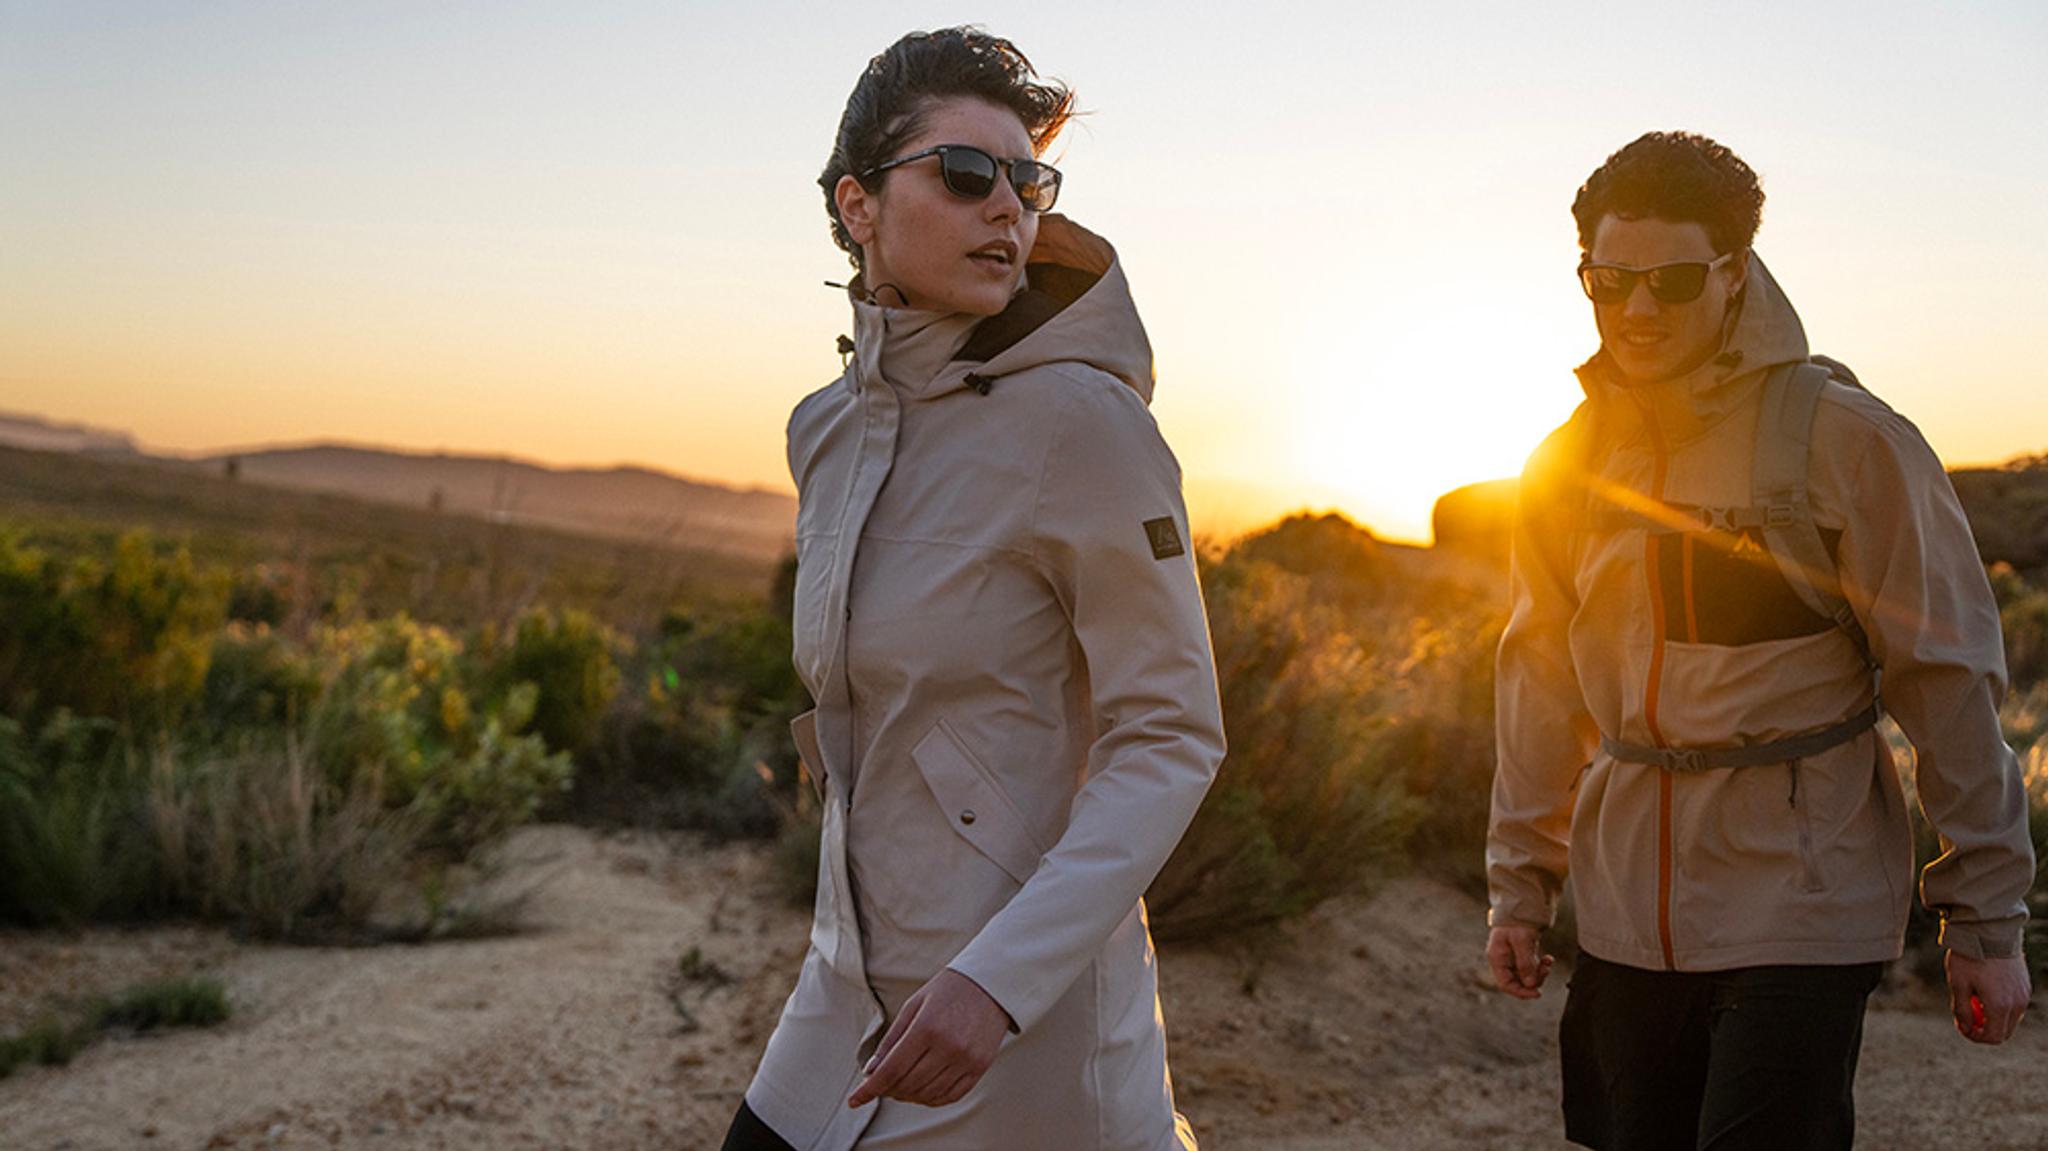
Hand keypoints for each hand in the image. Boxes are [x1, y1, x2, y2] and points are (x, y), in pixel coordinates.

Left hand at [848, 968, 1011, 1108]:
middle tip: (880, 1085)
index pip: (891, 1069)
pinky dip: (931, 1099)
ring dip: (908, 1096)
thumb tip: (870, 1071)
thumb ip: (891, 1040)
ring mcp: (966, 1059)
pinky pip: (951, 1095)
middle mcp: (948, 1046)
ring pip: (928, 1094)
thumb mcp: (913, 1006)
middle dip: (888, 1090)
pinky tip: (922, 1091)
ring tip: (900, 1087)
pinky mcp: (980, 1067)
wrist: (990, 985)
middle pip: (908, 1084)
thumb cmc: (947, 991)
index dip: (870, 1089)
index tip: (854, 1100)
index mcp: (926, 1027)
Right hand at [1487, 925, 1554, 999]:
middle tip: (1546, 971)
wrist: (1522, 905)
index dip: (1521, 992)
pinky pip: (1531, 968)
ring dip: (1539, 972)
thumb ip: (1525, 963)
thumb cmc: (1517, 922)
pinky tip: (1548, 958)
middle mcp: (1503, 961)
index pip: (1505, 984)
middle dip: (1534, 980)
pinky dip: (1540, 966)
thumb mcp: (1522, 941)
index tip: (1537, 993)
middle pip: (1517, 982)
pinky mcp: (1521, 955)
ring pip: (1526, 976)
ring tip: (1548, 962)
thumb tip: (1530, 984)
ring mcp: (1512, 958)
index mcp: (1497, 958)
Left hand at [1945, 950, 2030, 1044]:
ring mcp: (2024, 994)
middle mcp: (2017, 1003)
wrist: (1989, 931)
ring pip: (2010, 1020)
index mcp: (2000, 1005)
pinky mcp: (2025, 985)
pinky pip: (2015, 1005)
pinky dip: (2001, 1006)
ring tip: (1975, 1000)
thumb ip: (1962, 1010)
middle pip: (2004, 1032)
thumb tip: (1965, 1028)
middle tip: (1967, 1017)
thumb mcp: (1958, 984)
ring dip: (1993, 1018)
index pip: (1993, 1037)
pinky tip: (1986, 991)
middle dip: (1985, 1030)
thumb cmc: (1969, 957)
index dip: (1976, 1037)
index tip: (1962, 1026)